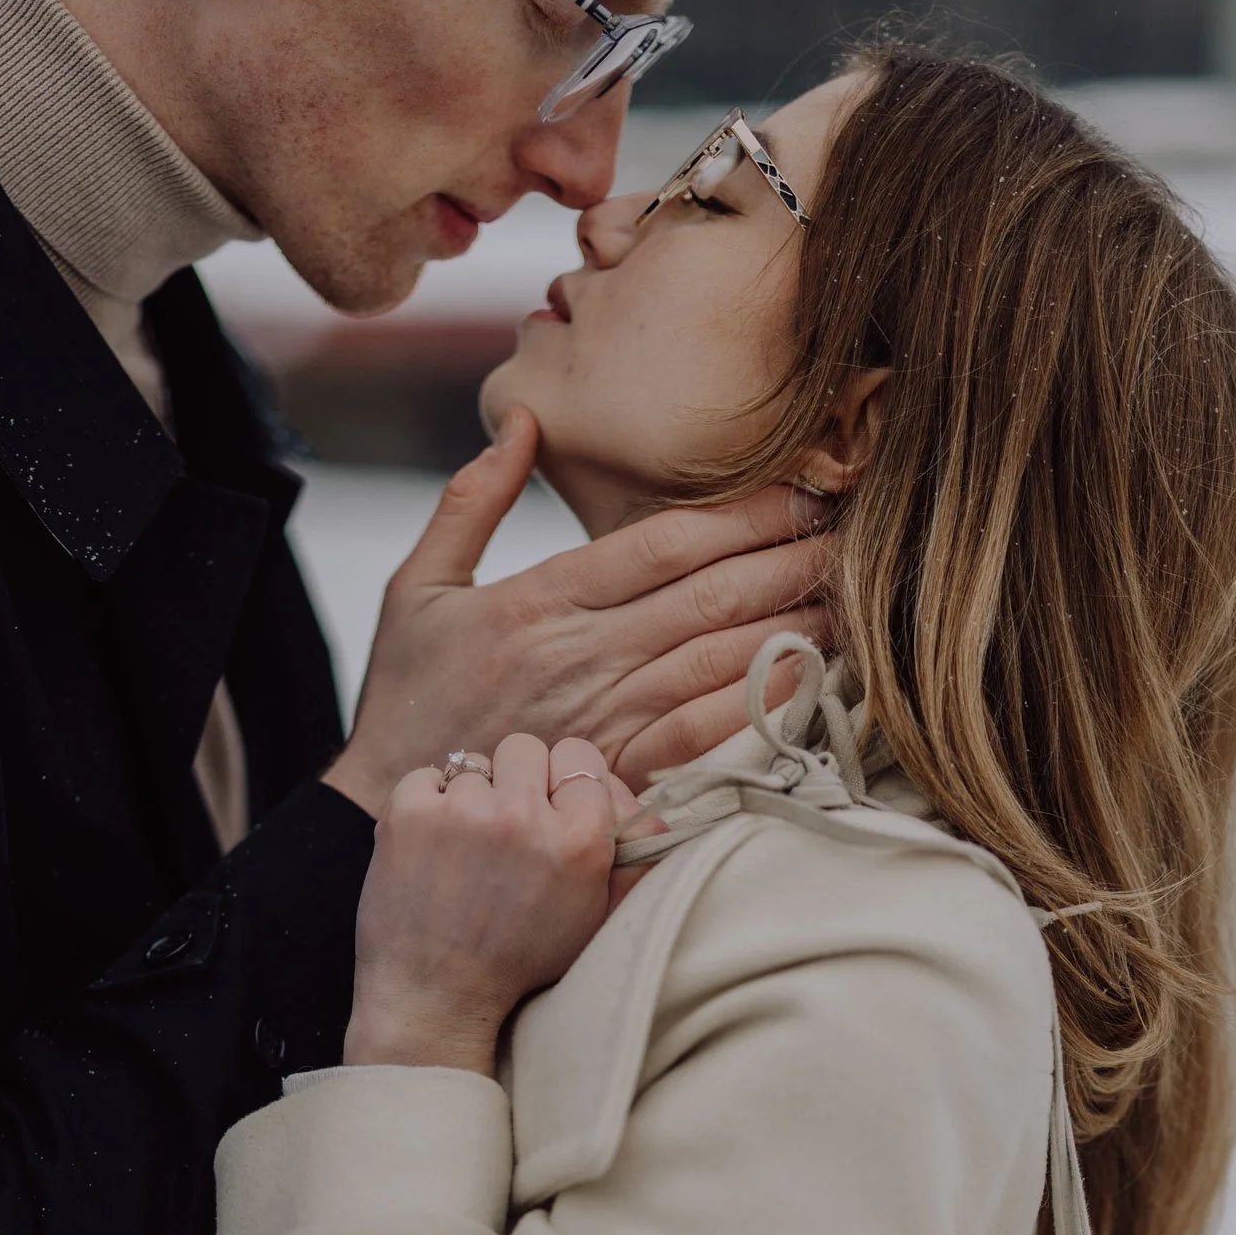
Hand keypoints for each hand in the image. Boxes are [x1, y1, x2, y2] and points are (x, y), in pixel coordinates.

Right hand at [327, 407, 829, 811]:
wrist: (381, 813)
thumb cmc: (404, 700)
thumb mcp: (414, 587)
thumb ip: (470, 501)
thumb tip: (521, 421)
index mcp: (541, 600)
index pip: (663, 541)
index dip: (742, 511)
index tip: (802, 485)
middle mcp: (581, 655)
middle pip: (708, 592)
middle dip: (788, 555)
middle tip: (854, 526)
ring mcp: (602, 720)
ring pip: (717, 658)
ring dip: (791, 623)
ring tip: (851, 592)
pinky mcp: (613, 778)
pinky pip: (701, 736)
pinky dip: (758, 705)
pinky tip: (808, 678)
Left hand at [344, 735, 635, 1077]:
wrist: (434, 997)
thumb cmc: (517, 963)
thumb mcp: (594, 922)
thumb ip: (632, 863)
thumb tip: (648, 811)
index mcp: (579, 841)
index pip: (580, 756)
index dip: (563, 782)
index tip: (550, 809)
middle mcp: (524, 817)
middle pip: (527, 748)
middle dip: (517, 782)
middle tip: (505, 829)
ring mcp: (463, 811)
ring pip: (474, 764)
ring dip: (471, 799)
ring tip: (465, 850)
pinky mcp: (410, 812)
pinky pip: (426, 775)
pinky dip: (427, 804)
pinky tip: (432, 848)